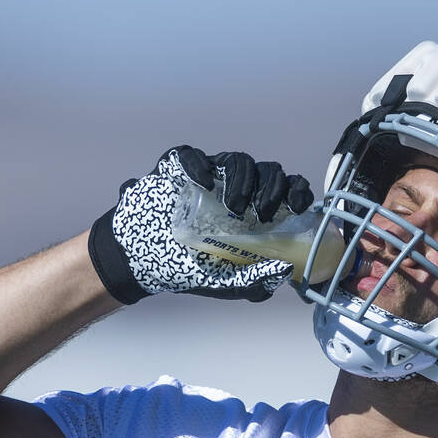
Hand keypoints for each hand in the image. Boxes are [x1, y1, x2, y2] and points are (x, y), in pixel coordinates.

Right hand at [88, 146, 313, 304]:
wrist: (141, 261)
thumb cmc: (187, 269)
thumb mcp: (225, 281)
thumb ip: (254, 280)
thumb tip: (285, 271)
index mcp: (254, 213)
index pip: (286, 190)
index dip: (297, 191)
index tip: (297, 205)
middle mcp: (236, 190)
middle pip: (267, 171)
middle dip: (272, 188)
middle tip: (263, 212)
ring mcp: (209, 177)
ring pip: (237, 160)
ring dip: (242, 180)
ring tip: (234, 208)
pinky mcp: (178, 169)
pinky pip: (191, 155)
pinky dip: (199, 165)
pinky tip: (202, 183)